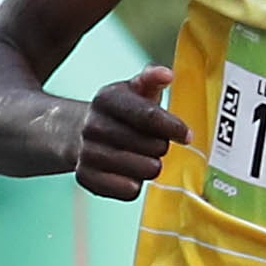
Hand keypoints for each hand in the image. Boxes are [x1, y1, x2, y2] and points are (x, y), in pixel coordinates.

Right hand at [71, 68, 190, 199]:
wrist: (78, 134)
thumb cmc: (121, 112)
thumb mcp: (135, 90)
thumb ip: (152, 79)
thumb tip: (167, 74)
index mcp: (106, 99)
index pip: (149, 116)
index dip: (173, 128)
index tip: (187, 136)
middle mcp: (93, 126)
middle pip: (152, 147)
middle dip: (161, 146)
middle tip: (155, 143)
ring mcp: (87, 153)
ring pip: (144, 171)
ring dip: (151, 166)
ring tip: (144, 157)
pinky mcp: (86, 178)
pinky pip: (129, 191)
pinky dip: (135, 184)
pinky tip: (129, 172)